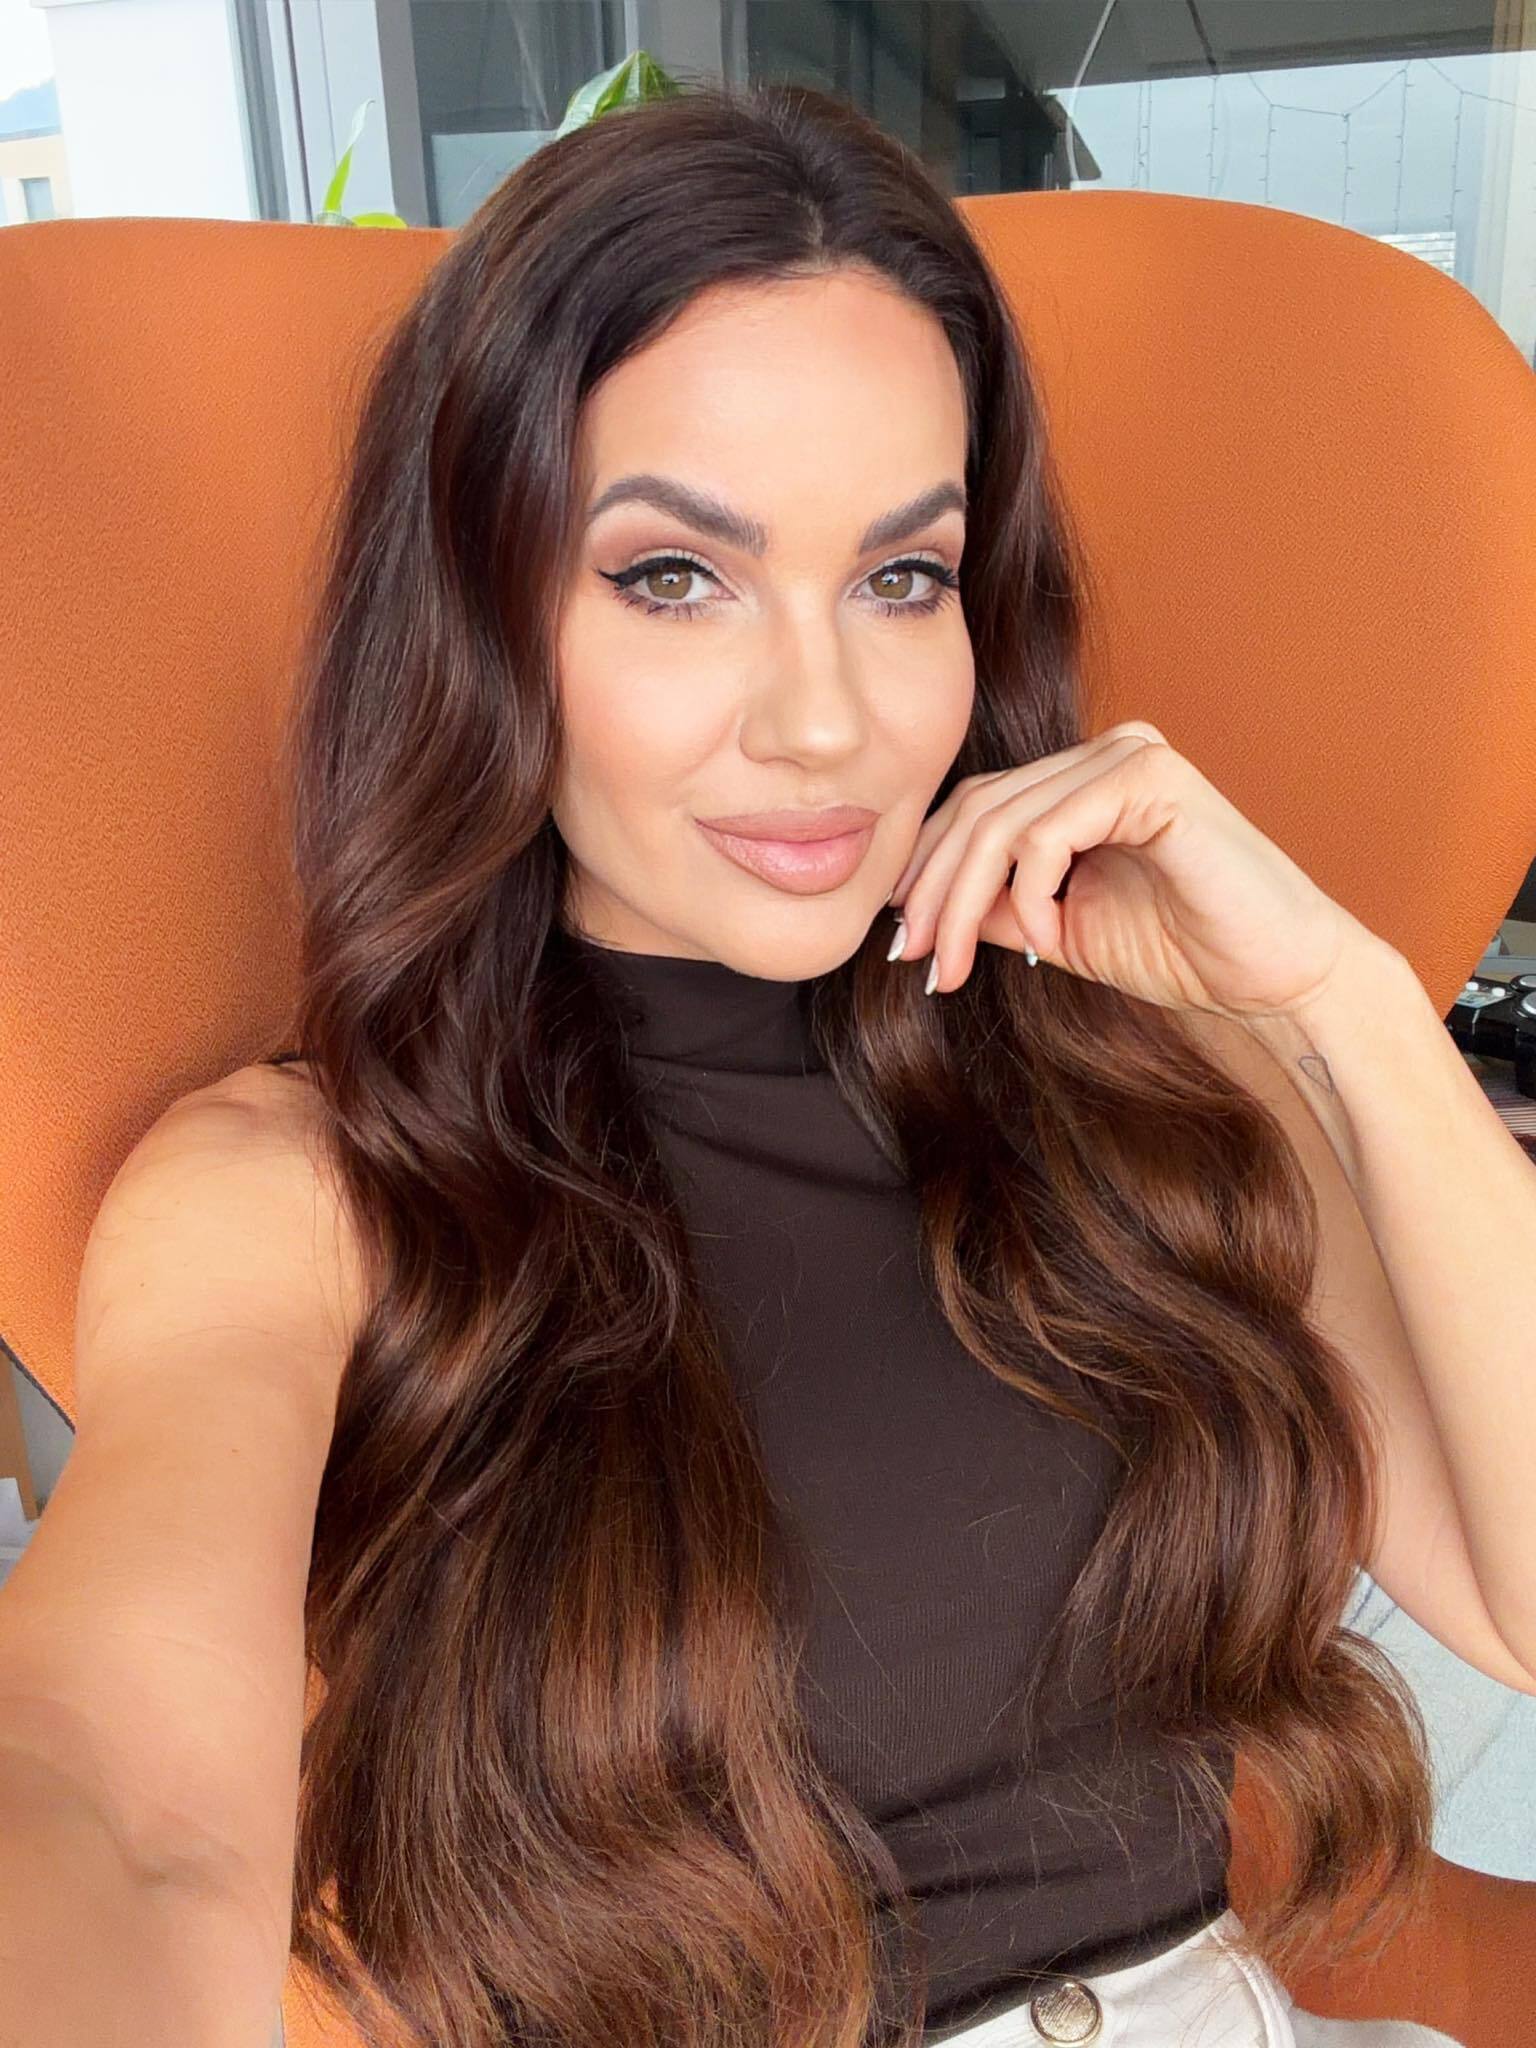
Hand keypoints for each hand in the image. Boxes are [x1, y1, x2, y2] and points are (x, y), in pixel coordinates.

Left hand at [885, 721, 1380, 1022]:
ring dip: (967, 904)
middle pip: (978, 810)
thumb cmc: (1184, 954)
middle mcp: (1106, 752)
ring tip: (962, 966)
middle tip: (915, 959)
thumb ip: (999, 906)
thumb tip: (917, 911)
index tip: (903, 944)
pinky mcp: (1150, 777)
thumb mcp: (1060, 930)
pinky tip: (1051, 944)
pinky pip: (1048, 833)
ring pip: (1001, 824)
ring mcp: (1129, 755)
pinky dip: (1031, 895)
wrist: (1273, 980)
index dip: (927, 872)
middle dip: (933, 892)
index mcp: (1085, 778)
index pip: (976, 808)